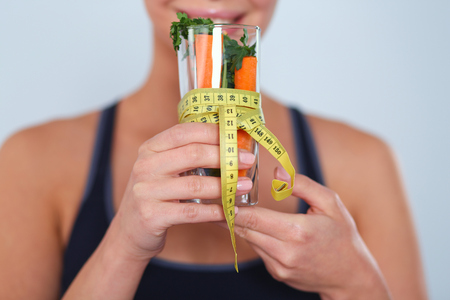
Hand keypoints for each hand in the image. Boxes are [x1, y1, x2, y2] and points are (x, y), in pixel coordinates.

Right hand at [109, 123, 254, 261]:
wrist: (130, 231)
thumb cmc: (155, 196)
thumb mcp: (162, 169)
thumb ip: (186, 155)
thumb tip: (229, 145)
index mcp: (150, 148)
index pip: (185, 131)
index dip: (214, 133)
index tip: (236, 137)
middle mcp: (145, 166)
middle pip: (193, 154)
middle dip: (225, 156)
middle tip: (247, 160)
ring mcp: (146, 191)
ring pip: (195, 184)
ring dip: (225, 185)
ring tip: (244, 186)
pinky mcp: (151, 216)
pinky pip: (191, 212)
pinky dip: (214, 211)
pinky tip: (229, 210)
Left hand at [233, 167, 390, 298]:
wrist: (351, 275)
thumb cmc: (342, 235)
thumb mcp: (331, 203)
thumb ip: (302, 185)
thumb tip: (277, 172)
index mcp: (297, 232)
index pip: (254, 218)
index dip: (233, 207)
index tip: (220, 196)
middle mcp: (285, 252)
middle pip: (246, 230)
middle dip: (230, 214)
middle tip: (219, 199)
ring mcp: (280, 266)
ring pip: (249, 240)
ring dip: (243, 225)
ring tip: (235, 209)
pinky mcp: (278, 273)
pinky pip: (259, 251)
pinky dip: (257, 238)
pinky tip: (263, 228)